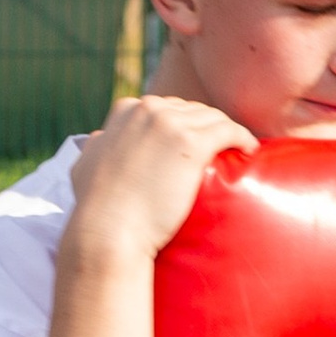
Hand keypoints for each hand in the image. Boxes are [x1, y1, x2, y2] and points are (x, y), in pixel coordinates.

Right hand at [64, 94, 253, 263]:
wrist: (108, 229)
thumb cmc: (95, 207)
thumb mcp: (85, 164)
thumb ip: (95, 146)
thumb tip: (97, 140)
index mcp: (126, 110)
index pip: (165, 107)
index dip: (183, 123)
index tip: (194, 141)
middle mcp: (149, 110)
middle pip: (191, 110)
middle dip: (207, 126)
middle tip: (221, 148)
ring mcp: (170, 124)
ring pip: (212, 117)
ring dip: (228, 131)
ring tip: (240, 150)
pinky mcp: (191, 144)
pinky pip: (228, 131)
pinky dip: (243, 137)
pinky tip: (250, 151)